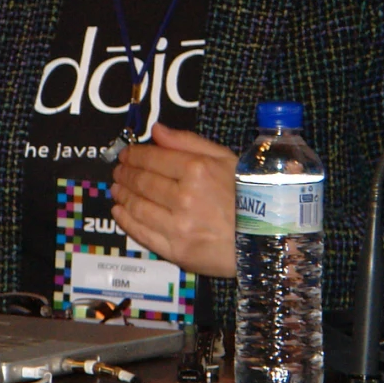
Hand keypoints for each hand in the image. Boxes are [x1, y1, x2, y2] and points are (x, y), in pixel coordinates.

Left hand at [111, 123, 237, 278]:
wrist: (267, 239)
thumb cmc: (250, 195)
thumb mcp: (227, 159)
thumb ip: (189, 142)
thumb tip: (157, 131)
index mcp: (198, 170)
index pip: (154, 159)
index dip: (135, 155)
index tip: (126, 154)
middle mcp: (185, 198)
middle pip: (143, 182)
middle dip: (125, 173)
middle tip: (118, 170)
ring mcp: (179, 226)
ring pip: (138, 207)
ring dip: (122, 195)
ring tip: (116, 188)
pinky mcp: (176, 251)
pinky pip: (143, 234)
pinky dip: (126, 221)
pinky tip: (119, 211)